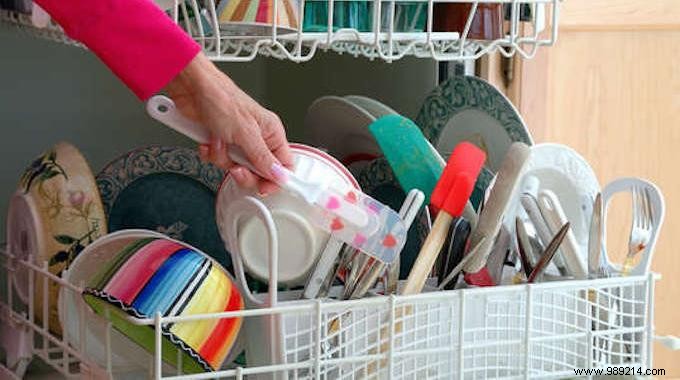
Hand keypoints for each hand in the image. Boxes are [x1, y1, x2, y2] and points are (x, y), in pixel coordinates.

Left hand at [164, 53, 292, 194]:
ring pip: (235, 167)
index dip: (275, 179)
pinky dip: (210, 153)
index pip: (283, 164)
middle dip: (242, 170)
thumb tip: (279, 175)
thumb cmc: (220, 99)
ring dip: (222, 158)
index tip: (263, 187)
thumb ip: (263, 158)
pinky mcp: (220, 141)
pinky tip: (208, 141)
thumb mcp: (246, 133)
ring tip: (219, 142)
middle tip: (236, 167)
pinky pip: (218, 160)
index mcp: (271, 131)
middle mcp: (256, 136)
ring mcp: (237, 140)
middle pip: (257, 170)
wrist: (191, 89)